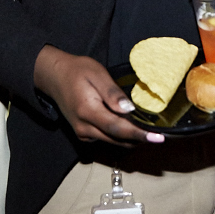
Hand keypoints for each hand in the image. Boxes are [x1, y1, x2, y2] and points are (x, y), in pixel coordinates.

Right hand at [33, 46, 162, 145]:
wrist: (55, 76)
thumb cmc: (77, 71)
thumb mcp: (97, 74)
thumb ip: (112, 93)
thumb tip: (129, 110)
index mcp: (88, 112)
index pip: (118, 129)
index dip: (140, 135)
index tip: (158, 138)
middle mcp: (84, 128)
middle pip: (118, 139)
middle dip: (139, 138)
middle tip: (160, 133)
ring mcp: (83, 133)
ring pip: (113, 142)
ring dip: (131, 138)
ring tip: (149, 130)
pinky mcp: (84, 134)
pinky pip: (106, 139)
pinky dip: (120, 136)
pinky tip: (131, 126)